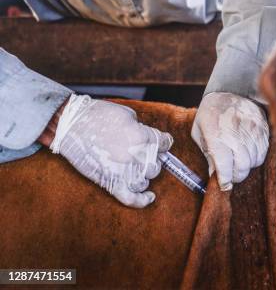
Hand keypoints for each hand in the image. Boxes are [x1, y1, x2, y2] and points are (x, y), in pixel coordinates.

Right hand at [44, 95, 172, 207]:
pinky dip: (142, 201)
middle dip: (150, 159)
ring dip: (142, 176)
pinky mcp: (111, 183)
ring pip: (145, 181)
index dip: (162, 142)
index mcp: (143, 136)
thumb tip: (147, 136)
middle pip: (156, 164)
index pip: (165, 143)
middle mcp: (137, 156)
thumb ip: (142, 127)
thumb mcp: (127, 114)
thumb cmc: (97, 116)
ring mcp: (125, 172)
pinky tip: (150, 198)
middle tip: (139, 153)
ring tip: (134, 168)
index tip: (159, 142)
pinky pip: (131, 199)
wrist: (70, 125)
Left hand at [191, 92, 268, 190]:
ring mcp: (251, 130)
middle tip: (230, 175)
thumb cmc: (212, 114)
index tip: (223, 185)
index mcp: (215, 133)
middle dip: (235, 176)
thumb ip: (207, 153)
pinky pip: (262, 153)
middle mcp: (235, 133)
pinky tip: (247, 153)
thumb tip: (214, 174)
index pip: (224, 166)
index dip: (224, 180)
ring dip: (246, 167)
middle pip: (242, 167)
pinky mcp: (263, 129)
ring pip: (253, 162)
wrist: (232, 90)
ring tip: (238, 162)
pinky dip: (255, 158)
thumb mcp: (199, 131)